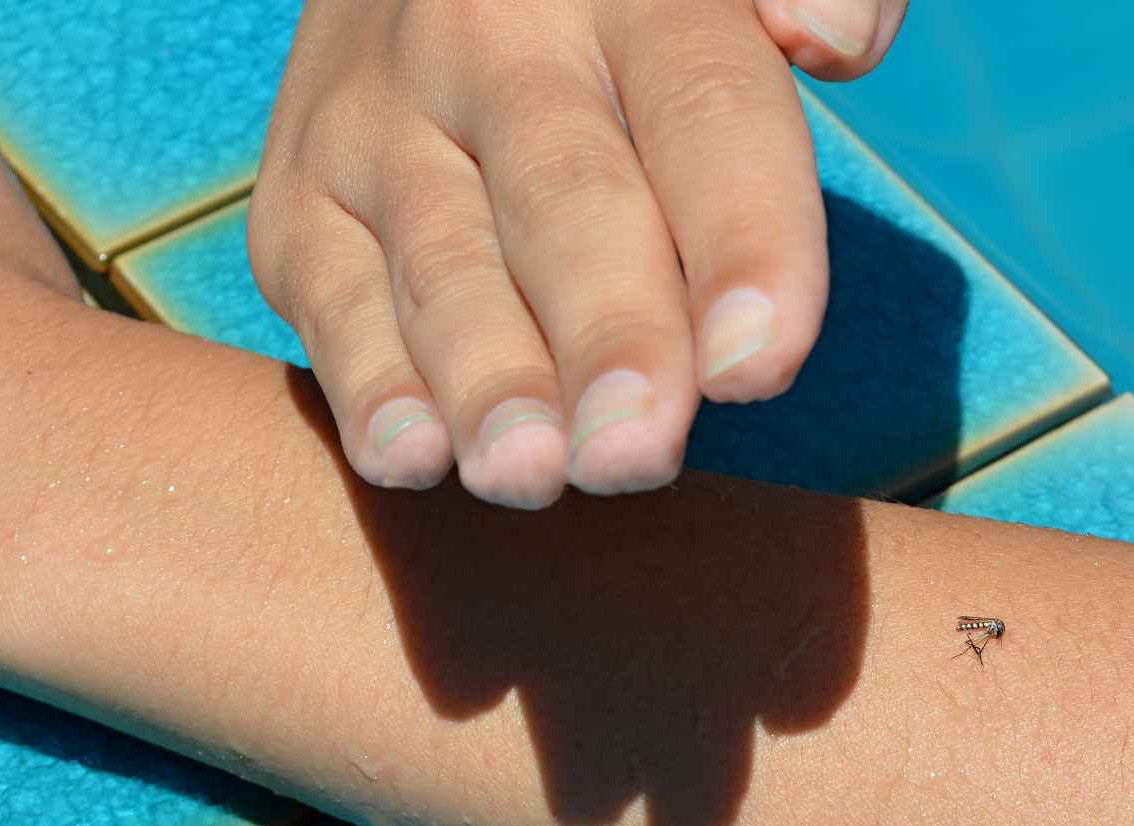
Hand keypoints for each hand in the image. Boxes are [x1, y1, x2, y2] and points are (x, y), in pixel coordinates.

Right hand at [248, 0, 906, 507]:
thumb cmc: (634, 24)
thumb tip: (835, 39)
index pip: (705, 109)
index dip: (742, 238)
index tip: (757, 365)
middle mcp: (488, 38)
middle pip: (566, 198)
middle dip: (605, 334)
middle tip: (633, 451)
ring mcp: (378, 118)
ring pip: (446, 263)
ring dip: (489, 380)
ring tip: (529, 472)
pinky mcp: (299, 199)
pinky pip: (333, 301)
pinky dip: (369, 383)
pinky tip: (415, 455)